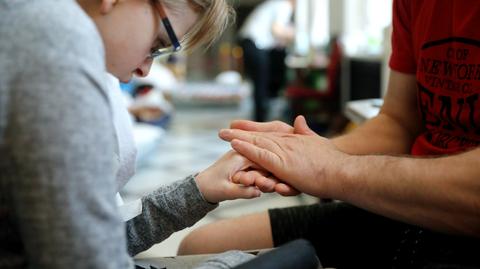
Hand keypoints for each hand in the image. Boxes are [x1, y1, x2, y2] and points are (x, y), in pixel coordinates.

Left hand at [195, 150, 262, 203]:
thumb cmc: (210, 188)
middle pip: (263, 162)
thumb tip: (259, 192)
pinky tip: (256, 186)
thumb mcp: (227, 192)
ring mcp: (240, 157)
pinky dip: (257, 176)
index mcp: (239, 156)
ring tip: (259, 188)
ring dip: (262, 177)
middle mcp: (240, 153)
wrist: (199, 187)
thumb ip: (244, 192)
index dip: (268, 174)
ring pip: (259, 166)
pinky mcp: (239, 162)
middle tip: (266, 189)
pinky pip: (254, 167)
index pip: (263, 161)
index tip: (270, 186)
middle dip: (266, 176)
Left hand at [219, 118, 347, 197]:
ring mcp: (284, 152)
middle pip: (259, 136)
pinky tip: (235, 145)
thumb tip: (300, 119)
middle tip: (224, 130)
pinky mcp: (283, 164)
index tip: (239, 127)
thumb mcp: (318, 143)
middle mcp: (287, 143)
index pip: (269, 134)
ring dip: (239, 139)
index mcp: (294, 140)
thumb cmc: (334, 162)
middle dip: (241, 133)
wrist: (342, 171)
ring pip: (257, 143)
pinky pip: (261, 155)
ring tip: (224, 135)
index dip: (253, 131)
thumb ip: (306, 132)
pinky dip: (247, 149)